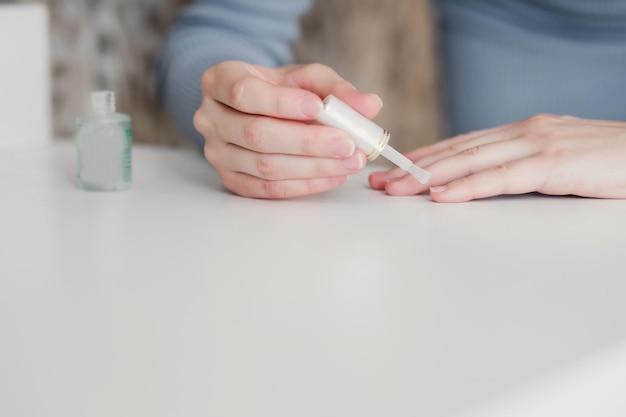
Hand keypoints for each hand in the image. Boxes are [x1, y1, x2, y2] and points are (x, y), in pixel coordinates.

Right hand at [194, 61, 382, 197]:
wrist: (256, 109)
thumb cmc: (280, 90)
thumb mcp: (306, 79)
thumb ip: (336, 89)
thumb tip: (370, 106)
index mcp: (219, 81)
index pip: (244, 93)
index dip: (281, 103)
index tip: (318, 107)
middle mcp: (209, 118)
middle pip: (256, 135)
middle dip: (308, 142)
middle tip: (348, 144)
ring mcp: (217, 153)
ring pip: (264, 166)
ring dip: (312, 167)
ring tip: (349, 162)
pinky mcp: (231, 179)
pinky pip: (269, 188)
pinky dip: (305, 185)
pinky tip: (333, 176)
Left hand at [369, 114, 625, 201]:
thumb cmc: (609, 163)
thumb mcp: (556, 160)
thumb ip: (522, 167)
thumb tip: (485, 183)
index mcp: (523, 132)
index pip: (462, 144)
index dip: (425, 157)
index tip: (395, 169)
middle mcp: (524, 132)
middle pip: (457, 151)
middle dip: (414, 168)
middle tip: (380, 182)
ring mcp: (538, 144)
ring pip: (471, 161)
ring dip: (428, 177)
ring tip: (396, 190)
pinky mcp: (553, 164)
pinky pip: (501, 178)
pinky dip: (467, 187)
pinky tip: (441, 196)